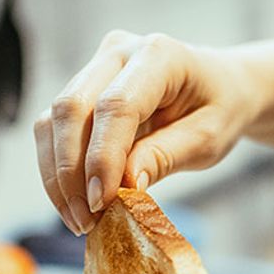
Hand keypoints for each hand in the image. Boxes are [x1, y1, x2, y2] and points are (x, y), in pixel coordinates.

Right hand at [34, 30, 267, 233]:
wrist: (220, 86)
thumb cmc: (220, 108)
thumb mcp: (209, 138)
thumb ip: (166, 156)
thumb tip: (125, 186)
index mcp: (158, 55)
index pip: (116, 106)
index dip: (102, 157)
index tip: (100, 203)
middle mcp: (118, 52)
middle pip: (71, 108)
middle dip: (70, 172)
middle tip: (85, 221)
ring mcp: (95, 67)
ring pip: (53, 121)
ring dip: (58, 177)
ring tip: (79, 221)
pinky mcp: (82, 89)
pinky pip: (55, 130)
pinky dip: (59, 171)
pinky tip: (75, 204)